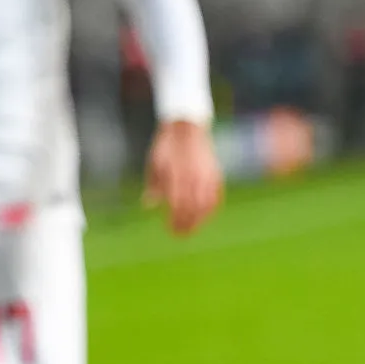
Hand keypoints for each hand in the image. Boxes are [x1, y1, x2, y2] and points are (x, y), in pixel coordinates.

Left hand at [143, 118, 223, 235]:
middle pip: (192, 208)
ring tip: (191, 229)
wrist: (187, 128)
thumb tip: (148, 206)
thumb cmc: (167, 146)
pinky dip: (211, 209)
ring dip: (200, 221)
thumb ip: (153, 186)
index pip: (177, 205)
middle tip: (179, 235)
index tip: (170, 229)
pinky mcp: (215, 174)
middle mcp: (193, 177)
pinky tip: (205, 216)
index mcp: (176, 175)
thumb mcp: (154, 163)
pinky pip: (216, 196)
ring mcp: (206, 176)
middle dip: (186, 224)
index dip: (175, 220)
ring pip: (206, 205)